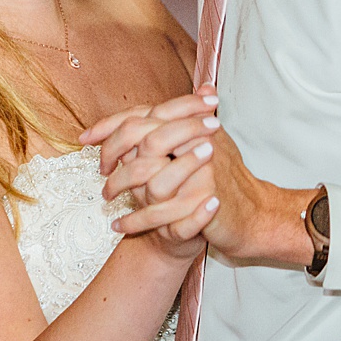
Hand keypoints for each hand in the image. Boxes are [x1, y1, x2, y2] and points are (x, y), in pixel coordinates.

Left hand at [90, 94, 311, 267]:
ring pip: (146, 175)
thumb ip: (170, 127)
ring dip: (120, 188)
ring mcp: (200, 170)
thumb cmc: (224, 178)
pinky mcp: (201, 200)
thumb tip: (137, 114)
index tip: (85, 137)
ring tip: (107, 199)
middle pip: (141, 139)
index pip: (143, 115)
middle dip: (111, 155)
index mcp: (192, 122)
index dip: (110, 125)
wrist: (255, 214)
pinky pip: (159, 212)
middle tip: (100, 173)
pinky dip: (135, 220)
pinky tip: (119, 226)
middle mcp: (195, 139)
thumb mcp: (200, 142)